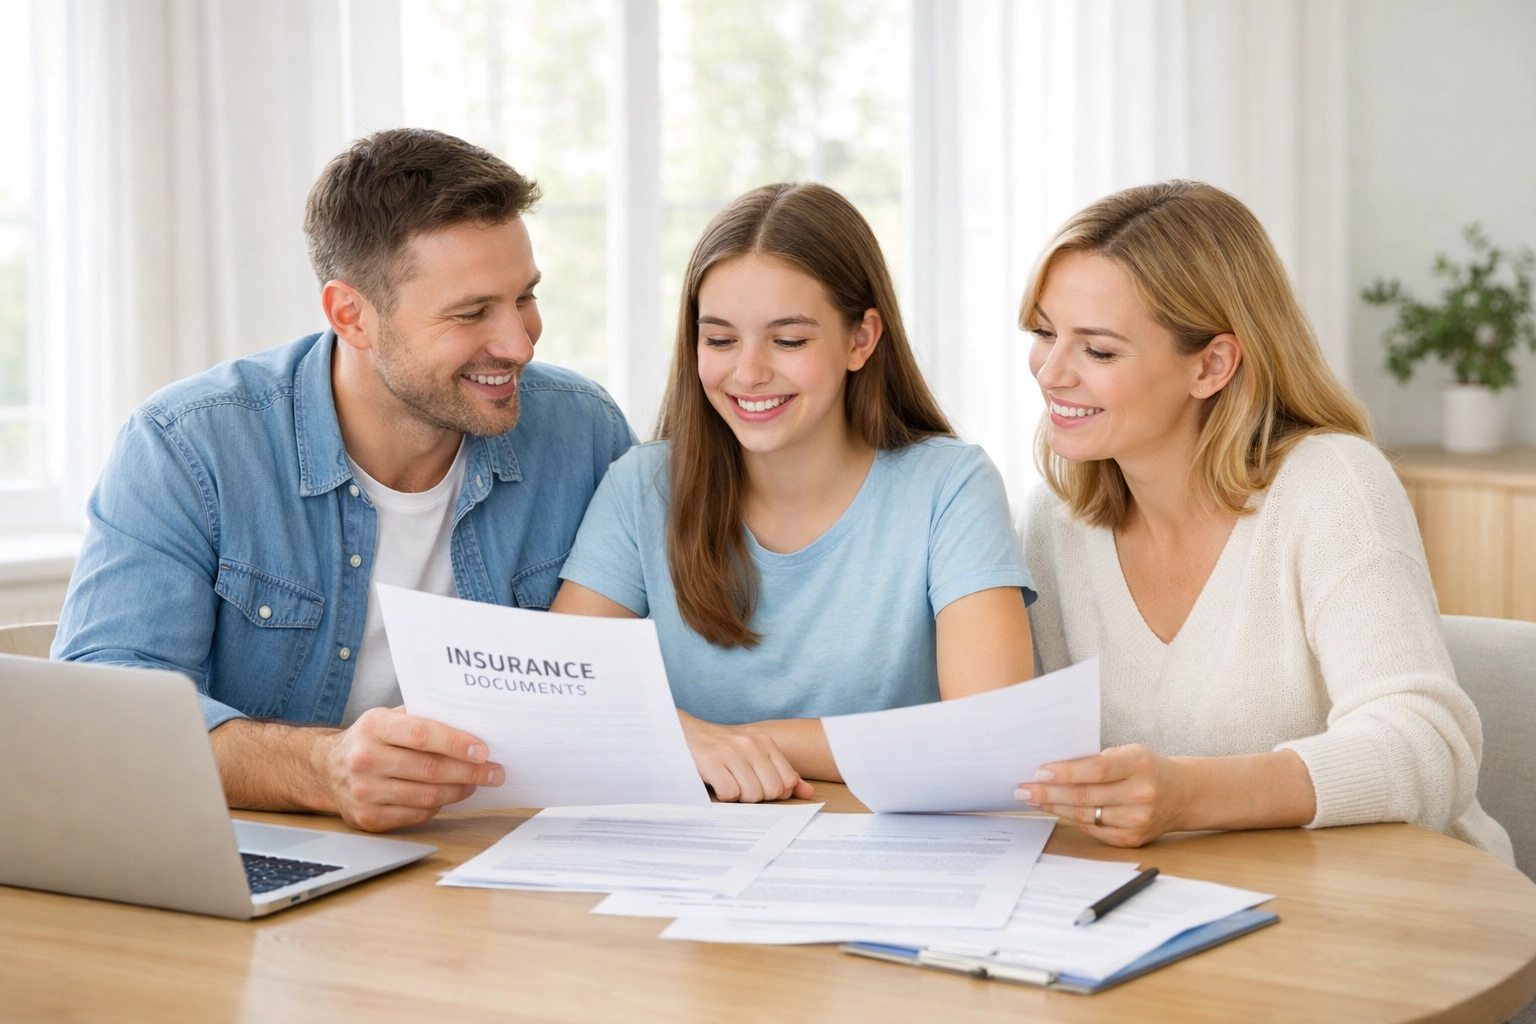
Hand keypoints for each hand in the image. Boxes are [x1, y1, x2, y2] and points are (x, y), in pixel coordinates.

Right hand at [315, 706, 503, 831]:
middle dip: (470, 772)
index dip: (456, 743)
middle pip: (430, 769)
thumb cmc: (369, 739)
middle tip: (494, 772)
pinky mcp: (368, 818)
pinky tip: (448, 796)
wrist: (326, 769)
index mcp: (373, 727)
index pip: (423, 734)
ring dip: (459, 791)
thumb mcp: (388, 718)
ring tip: (475, 783)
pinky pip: (416, 815)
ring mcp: (364, 792)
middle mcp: (365, 759)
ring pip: (427, 796)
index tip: (483, 750)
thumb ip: (423, 718)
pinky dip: (438, 806)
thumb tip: (472, 725)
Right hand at [679, 712, 814, 802]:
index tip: (757, 786)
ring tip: (727, 783)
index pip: (787, 781)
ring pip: (752, 795)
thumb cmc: (722, 750)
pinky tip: (715, 784)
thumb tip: (810, 794)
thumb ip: (783, 774)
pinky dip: (723, 797)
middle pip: (772, 791)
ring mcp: (731, 752)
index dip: (774, 792)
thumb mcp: (754, 756)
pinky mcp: (710, 762)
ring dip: (738, 798)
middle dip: (757, 797)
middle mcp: (751, 744)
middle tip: (740, 786)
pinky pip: (730, 794)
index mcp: (765, 742)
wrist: (683, 733)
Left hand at [1014, 744, 1192, 847]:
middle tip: (1023, 789)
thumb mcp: (1128, 753)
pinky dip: (1072, 819)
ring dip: (1054, 806)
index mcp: (1139, 765)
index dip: (1066, 772)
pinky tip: (1057, 809)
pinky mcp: (1131, 839)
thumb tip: (1053, 767)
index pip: (1096, 770)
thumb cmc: (1146, 768)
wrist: (1182, 795)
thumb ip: (1097, 760)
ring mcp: (1137, 820)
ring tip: (1033, 798)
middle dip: (1048, 792)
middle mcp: (1140, 795)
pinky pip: (1093, 829)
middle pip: (1085, 796)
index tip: (1039, 771)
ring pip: (1084, 815)